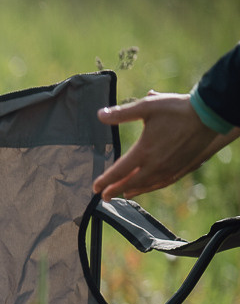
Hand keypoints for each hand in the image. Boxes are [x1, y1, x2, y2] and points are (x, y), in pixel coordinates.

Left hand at [91, 90, 239, 199]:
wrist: (209, 115)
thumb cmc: (177, 109)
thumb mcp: (147, 106)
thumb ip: (121, 113)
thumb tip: (100, 115)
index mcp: (144, 151)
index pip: (118, 172)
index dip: (105, 181)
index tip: (95, 188)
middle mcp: (155, 164)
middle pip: (130, 183)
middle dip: (115, 190)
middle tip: (103, 197)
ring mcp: (169, 168)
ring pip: (146, 185)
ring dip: (132, 190)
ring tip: (122, 194)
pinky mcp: (181, 167)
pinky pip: (162, 182)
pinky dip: (151, 187)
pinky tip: (147, 187)